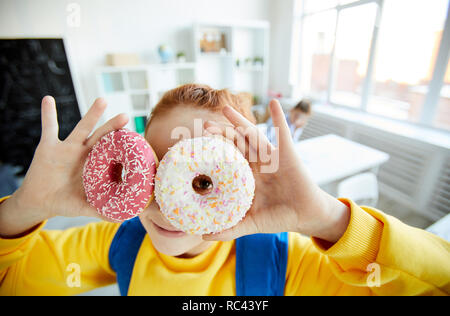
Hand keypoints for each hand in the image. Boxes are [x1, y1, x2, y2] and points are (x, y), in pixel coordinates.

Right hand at [0, 96, 128, 236]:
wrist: (40, 201)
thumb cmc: (66, 202)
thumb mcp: (84, 207)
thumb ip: (102, 211)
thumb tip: (123, 220)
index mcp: (96, 166)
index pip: (113, 154)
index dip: (124, 148)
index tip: (138, 141)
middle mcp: (86, 153)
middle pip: (102, 137)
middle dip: (113, 127)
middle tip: (126, 116)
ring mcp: (68, 148)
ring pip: (82, 127)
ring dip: (92, 114)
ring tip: (103, 100)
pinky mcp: (49, 147)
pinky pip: (49, 127)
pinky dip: (48, 114)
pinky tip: (48, 99)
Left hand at [203, 100, 349, 243]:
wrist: (303, 216)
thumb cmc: (277, 217)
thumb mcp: (250, 224)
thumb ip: (228, 229)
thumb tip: (202, 234)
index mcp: (244, 176)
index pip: (225, 160)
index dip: (212, 152)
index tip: (195, 147)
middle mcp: (255, 163)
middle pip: (234, 143)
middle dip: (220, 133)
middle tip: (204, 125)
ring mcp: (270, 156)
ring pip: (251, 134)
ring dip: (239, 121)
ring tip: (225, 108)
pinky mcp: (286, 153)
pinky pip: (283, 131)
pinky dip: (278, 117)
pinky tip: (272, 102)